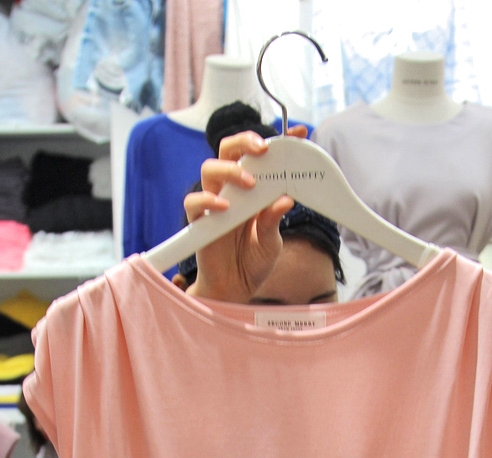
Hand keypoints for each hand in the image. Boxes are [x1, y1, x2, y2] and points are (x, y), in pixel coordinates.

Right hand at [185, 126, 306, 303]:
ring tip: (248, 182)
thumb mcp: (271, 242)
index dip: (277, 140)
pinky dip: (207, 200)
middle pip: (229, 150)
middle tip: (263, 148)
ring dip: (229, 169)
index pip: (260, 156)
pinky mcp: (199, 221)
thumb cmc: (253, 262)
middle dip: (245, 141)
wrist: (235, 290)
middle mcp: (231, 190)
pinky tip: (224, 206)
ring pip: (210, 168)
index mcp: (252, 189)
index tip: (297, 133)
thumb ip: (273, 220)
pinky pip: (194, 202)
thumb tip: (285, 199)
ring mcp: (214, 203)